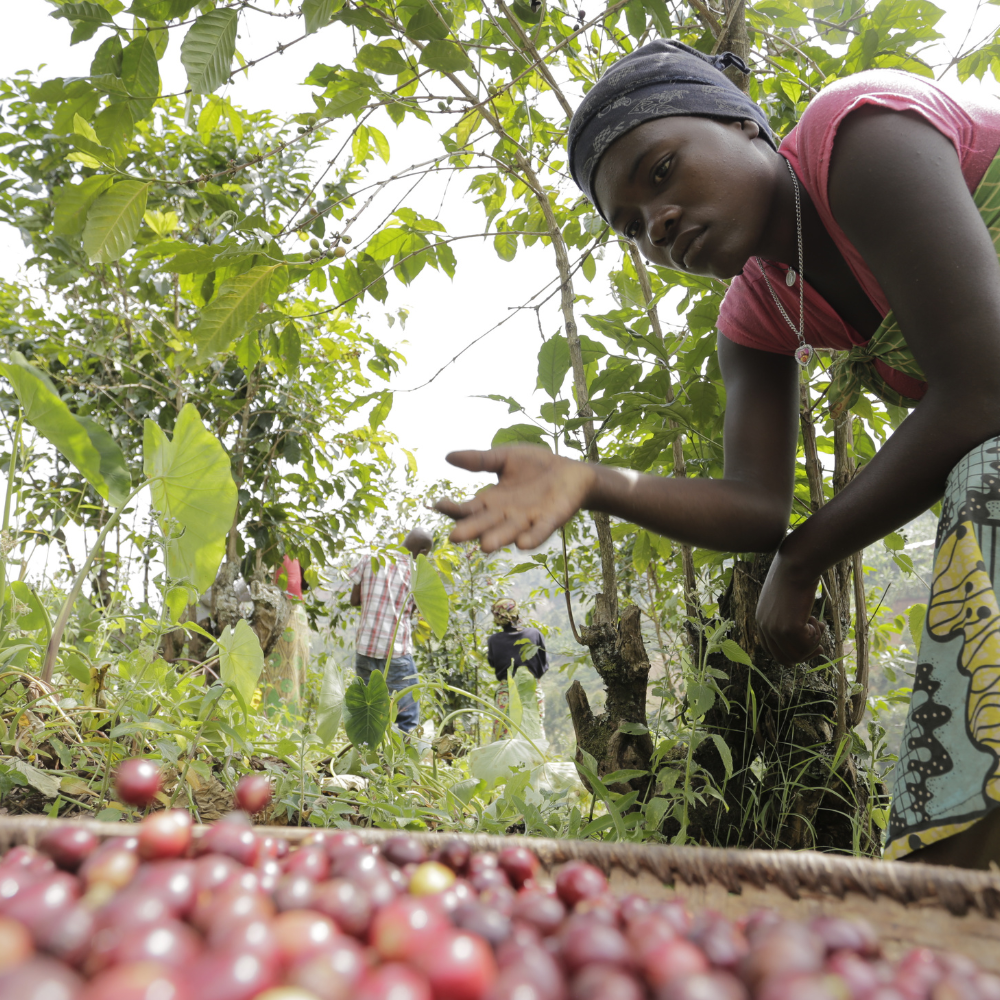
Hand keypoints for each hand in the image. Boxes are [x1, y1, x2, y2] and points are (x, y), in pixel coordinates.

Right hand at [435, 445, 594, 550]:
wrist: (570, 471)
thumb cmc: (535, 466)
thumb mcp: (504, 458)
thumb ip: (480, 459)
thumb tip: (447, 457)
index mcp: (492, 501)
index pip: (468, 509)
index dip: (453, 509)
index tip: (438, 504)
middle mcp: (505, 515)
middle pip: (485, 524)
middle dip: (471, 530)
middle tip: (454, 537)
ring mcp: (527, 520)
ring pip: (509, 532)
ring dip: (498, 539)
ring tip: (485, 546)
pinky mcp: (549, 520)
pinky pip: (539, 531)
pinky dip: (532, 538)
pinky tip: (523, 543)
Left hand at [755, 551, 824, 663]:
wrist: (796, 563)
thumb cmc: (793, 576)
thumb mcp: (782, 599)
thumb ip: (783, 616)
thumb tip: (798, 632)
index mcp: (760, 621)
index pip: (772, 651)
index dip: (792, 653)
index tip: (809, 647)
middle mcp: (764, 627)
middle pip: (784, 658)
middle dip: (804, 655)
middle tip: (820, 647)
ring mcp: (775, 629)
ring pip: (797, 654)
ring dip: (812, 643)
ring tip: (818, 625)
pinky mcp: (789, 628)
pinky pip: (807, 644)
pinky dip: (816, 635)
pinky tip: (815, 618)